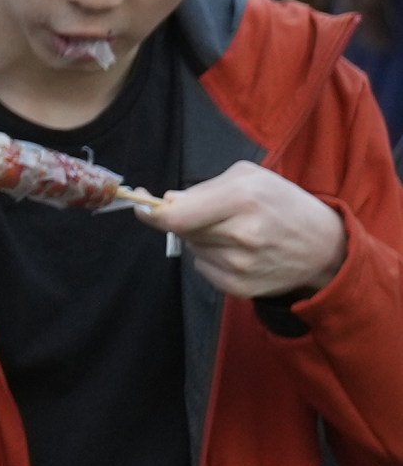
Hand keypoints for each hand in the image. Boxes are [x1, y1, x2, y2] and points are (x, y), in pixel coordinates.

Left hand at [141, 162, 345, 300]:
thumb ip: (204, 187)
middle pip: (182, 231)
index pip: (176, 216)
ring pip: (192, 248)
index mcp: (243, 199)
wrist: (324, 247)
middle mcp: (241, 234)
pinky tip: (240, 252)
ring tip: (237, 232)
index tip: (140, 205)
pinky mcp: (240, 287)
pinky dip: (212, 258)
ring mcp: (241, 265)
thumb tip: (167, 202)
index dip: (151, 213)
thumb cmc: (283, 204)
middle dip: (188, 220)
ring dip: (203, 239)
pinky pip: (203, 268)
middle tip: (216, 215)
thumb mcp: (250, 178)